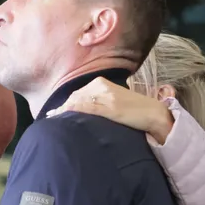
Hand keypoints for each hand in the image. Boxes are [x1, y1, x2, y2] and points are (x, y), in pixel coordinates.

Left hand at [46, 77, 174, 143]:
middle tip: (50, 119)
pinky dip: (74, 111)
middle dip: (62, 108)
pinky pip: (87, 107)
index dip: (65, 104)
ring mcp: (105, 96)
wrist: (154, 115)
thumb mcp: (114, 103)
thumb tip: (82, 110)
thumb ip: (99, 103)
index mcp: (102, 83)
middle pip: (75, 97)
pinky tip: (63, 117)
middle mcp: (101, 86)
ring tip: (54, 121)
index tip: (53, 113)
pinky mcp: (109, 106)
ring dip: (64, 111)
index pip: (78, 94)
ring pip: (78, 102)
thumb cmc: (135, 113)